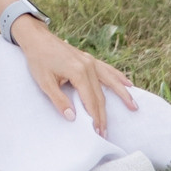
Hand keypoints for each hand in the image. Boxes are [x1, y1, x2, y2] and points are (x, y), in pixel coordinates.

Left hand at [10, 16, 136, 135]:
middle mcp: (88, 66)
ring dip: (122, 95)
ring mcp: (91, 61)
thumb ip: (59, 100)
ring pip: (110, 82)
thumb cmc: (38, 59)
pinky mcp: (89, 59)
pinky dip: (118, 77)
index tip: (98, 132)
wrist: (37, 38)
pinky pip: (108, 70)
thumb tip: (72, 118)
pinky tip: (128, 84)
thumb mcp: (45, 82)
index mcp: (78, 72)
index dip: (95, 117)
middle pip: (100, 95)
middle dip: (104, 115)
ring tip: (134, 107)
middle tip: (106, 132)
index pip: (90, 100)